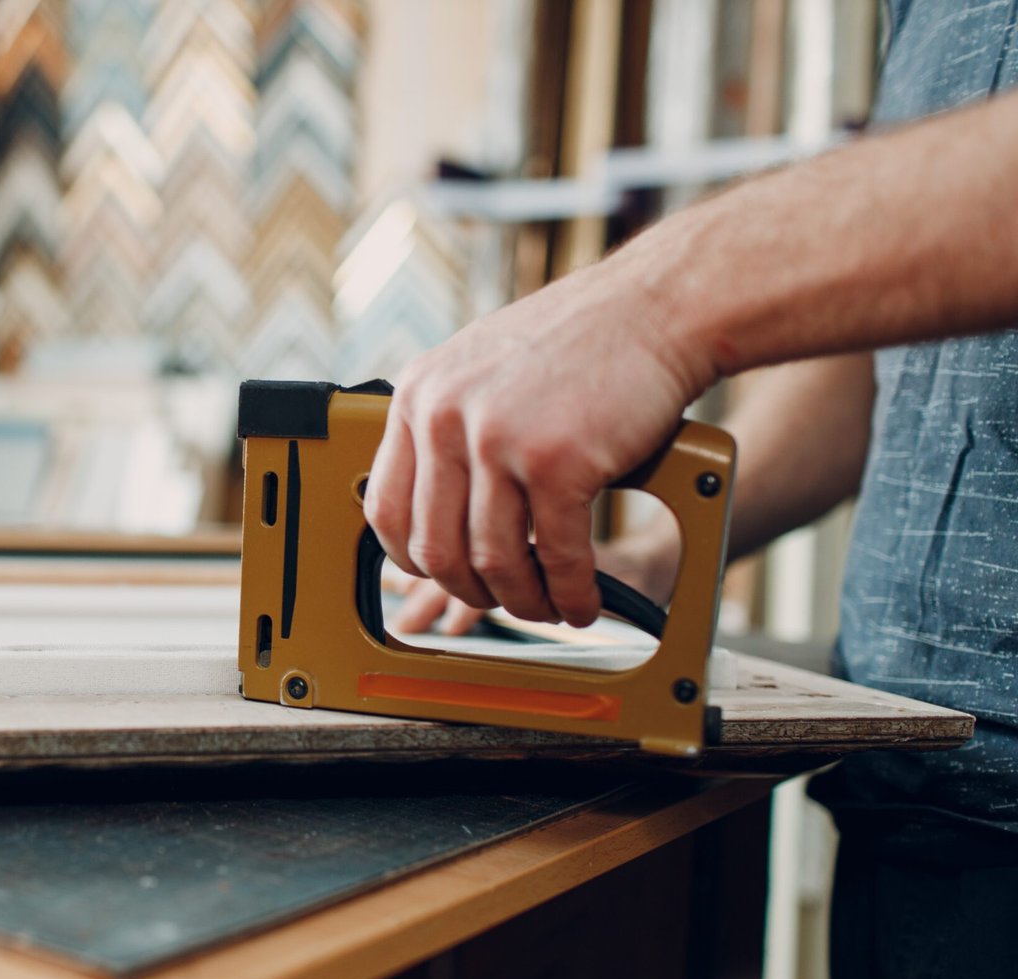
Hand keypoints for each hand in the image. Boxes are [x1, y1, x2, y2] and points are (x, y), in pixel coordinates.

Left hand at [363, 262, 712, 626]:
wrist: (657, 308)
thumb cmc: (580, 342)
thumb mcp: (479, 369)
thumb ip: (448, 426)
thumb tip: (432, 506)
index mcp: (418, 395)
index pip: (386, 507)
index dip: (412, 559)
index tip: (442, 575)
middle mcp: (446, 416)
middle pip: (436, 547)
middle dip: (473, 590)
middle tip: (503, 598)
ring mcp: (498, 439)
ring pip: (494, 560)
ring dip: (525, 599)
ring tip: (550, 605)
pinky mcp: (557, 461)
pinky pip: (557, 555)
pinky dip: (571, 592)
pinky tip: (585, 600)